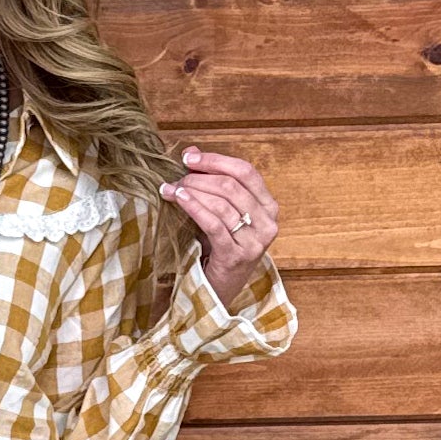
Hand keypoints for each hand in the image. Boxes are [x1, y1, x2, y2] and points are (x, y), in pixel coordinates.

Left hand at [159, 145, 281, 313]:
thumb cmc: (219, 248)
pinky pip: (213, 224)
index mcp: (269, 206)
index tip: (189, 157)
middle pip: (232, 186)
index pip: (245, 172)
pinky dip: (193, 207)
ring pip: (222, 203)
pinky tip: (178, 200)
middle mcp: (268, 222)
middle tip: (177, 178)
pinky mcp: (237, 256)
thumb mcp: (218, 212)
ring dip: (193, 192)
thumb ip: (209, 181)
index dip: (216, 160)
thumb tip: (191, 150)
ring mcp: (255, 241)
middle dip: (200, 178)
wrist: (220, 289)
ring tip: (172, 189)